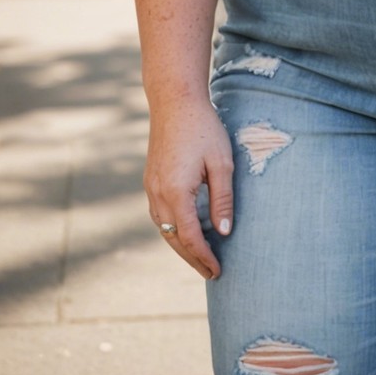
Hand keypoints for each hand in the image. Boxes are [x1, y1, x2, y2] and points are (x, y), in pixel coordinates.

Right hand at [145, 96, 233, 279]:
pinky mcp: (151, 179)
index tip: (218, 271)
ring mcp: (151, 187)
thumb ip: (223, 200)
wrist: (175, 101)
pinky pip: (159, 214)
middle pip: (173, 238)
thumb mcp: (221, 162)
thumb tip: (224, 233)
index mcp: (176, 192)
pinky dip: (172, 228)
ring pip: (163, 227)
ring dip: (180, 245)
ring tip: (200, 257)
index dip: (204, 257)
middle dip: (192, 258)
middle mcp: (158, 194)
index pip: (189, 237)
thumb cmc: (204, 128)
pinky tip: (185, 230)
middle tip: (210, 273)